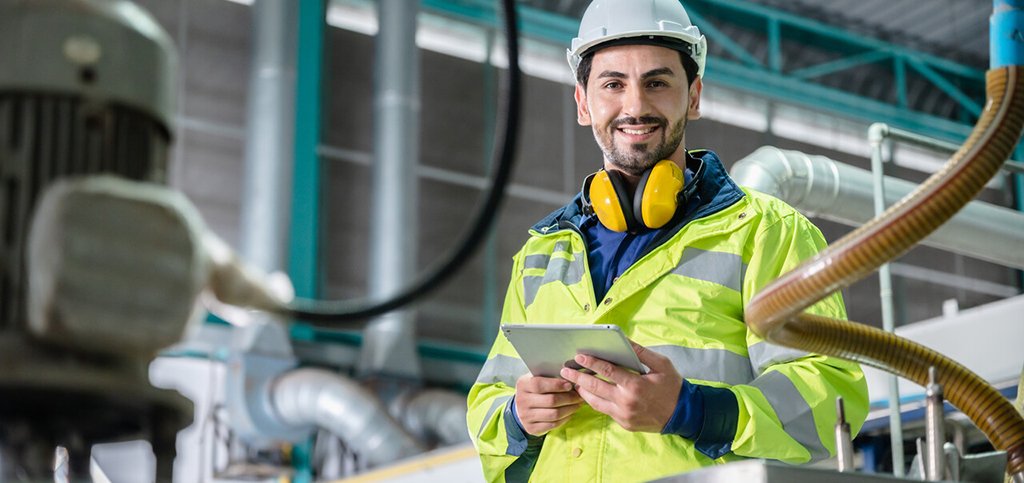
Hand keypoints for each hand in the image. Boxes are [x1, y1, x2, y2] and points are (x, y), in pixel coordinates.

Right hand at [514, 373, 583, 435]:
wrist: (521, 408)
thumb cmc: (535, 389)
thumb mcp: (538, 378)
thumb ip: (550, 376)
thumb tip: (571, 377)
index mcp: (523, 385)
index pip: (539, 384)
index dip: (556, 385)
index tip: (570, 385)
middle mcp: (522, 401)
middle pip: (550, 400)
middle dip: (569, 398)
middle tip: (579, 396)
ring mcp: (525, 416)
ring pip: (554, 414)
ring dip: (570, 409)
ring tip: (577, 404)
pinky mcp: (531, 428)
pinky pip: (553, 424)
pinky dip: (565, 418)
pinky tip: (570, 413)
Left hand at [559, 341, 681, 432]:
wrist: (682, 415)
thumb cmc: (672, 386)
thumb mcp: (661, 365)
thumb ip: (640, 352)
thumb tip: (624, 340)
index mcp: (635, 385)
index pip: (607, 371)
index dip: (591, 363)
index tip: (579, 357)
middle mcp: (626, 401)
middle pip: (595, 388)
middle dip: (578, 378)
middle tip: (565, 370)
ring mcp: (624, 415)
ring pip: (595, 402)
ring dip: (583, 391)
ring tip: (573, 382)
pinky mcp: (623, 423)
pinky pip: (604, 410)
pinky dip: (595, 401)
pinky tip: (589, 393)